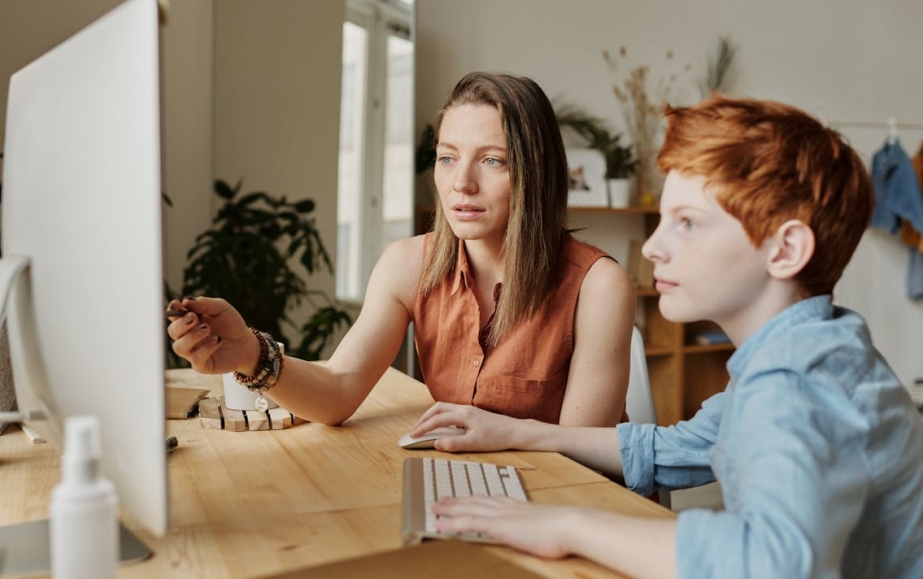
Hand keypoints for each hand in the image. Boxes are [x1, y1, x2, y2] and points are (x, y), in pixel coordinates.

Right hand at [166, 297, 254, 374]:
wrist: (246, 343)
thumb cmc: (231, 324)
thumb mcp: (221, 308)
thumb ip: (204, 303)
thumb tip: (186, 301)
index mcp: (189, 321)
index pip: (173, 316)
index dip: (172, 310)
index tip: (177, 304)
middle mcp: (187, 337)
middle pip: (172, 331)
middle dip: (181, 324)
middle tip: (194, 318)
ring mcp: (193, 352)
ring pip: (179, 347)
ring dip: (191, 337)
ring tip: (208, 329)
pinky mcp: (201, 365)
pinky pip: (195, 358)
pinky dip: (206, 348)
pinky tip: (218, 340)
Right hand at [410, 402, 522, 451]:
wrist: (515, 431)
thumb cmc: (497, 437)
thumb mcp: (474, 444)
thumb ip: (454, 444)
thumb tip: (436, 443)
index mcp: (463, 415)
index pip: (437, 419)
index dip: (423, 428)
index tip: (412, 436)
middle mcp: (464, 409)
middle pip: (437, 408)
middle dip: (424, 418)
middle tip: (415, 430)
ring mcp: (469, 410)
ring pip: (444, 408)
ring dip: (432, 416)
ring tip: (425, 427)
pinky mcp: (473, 414)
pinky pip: (452, 412)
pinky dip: (442, 417)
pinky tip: (443, 427)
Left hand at [433, 496, 576, 558]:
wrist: (569, 524)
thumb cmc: (563, 529)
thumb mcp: (547, 525)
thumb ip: (537, 526)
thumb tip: (539, 531)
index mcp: (517, 505)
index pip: (490, 499)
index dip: (474, 498)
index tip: (464, 497)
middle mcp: (505, 507)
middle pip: (475, 501)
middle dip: (457, 500)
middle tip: (441, 499)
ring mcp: (500, 515)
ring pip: (467, 509)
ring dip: (449, 509)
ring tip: (435, 508)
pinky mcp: (498, 526)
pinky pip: (468, 523)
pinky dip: (451, 523)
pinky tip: (440, 525)